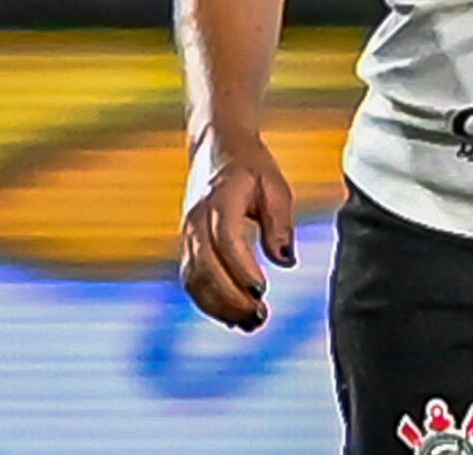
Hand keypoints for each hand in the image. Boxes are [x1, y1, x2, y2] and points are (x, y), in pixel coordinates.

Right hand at [179, 129, 295, 331]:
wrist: (217, 149)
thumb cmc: (252, 167)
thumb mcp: (275, 185)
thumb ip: (280, 222)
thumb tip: (285, 261)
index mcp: (219, 200)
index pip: (225, 239)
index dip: (240, 267)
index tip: (261, 289)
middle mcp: (195, 221)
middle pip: (204, 267)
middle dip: (230, 297)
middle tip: (260, 316)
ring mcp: (187, 236)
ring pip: (193, 280)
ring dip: (219, 306)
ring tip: (251, 323)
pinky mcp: (187, 248)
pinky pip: (192, 281)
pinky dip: (210, 303)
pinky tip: (234, 317)